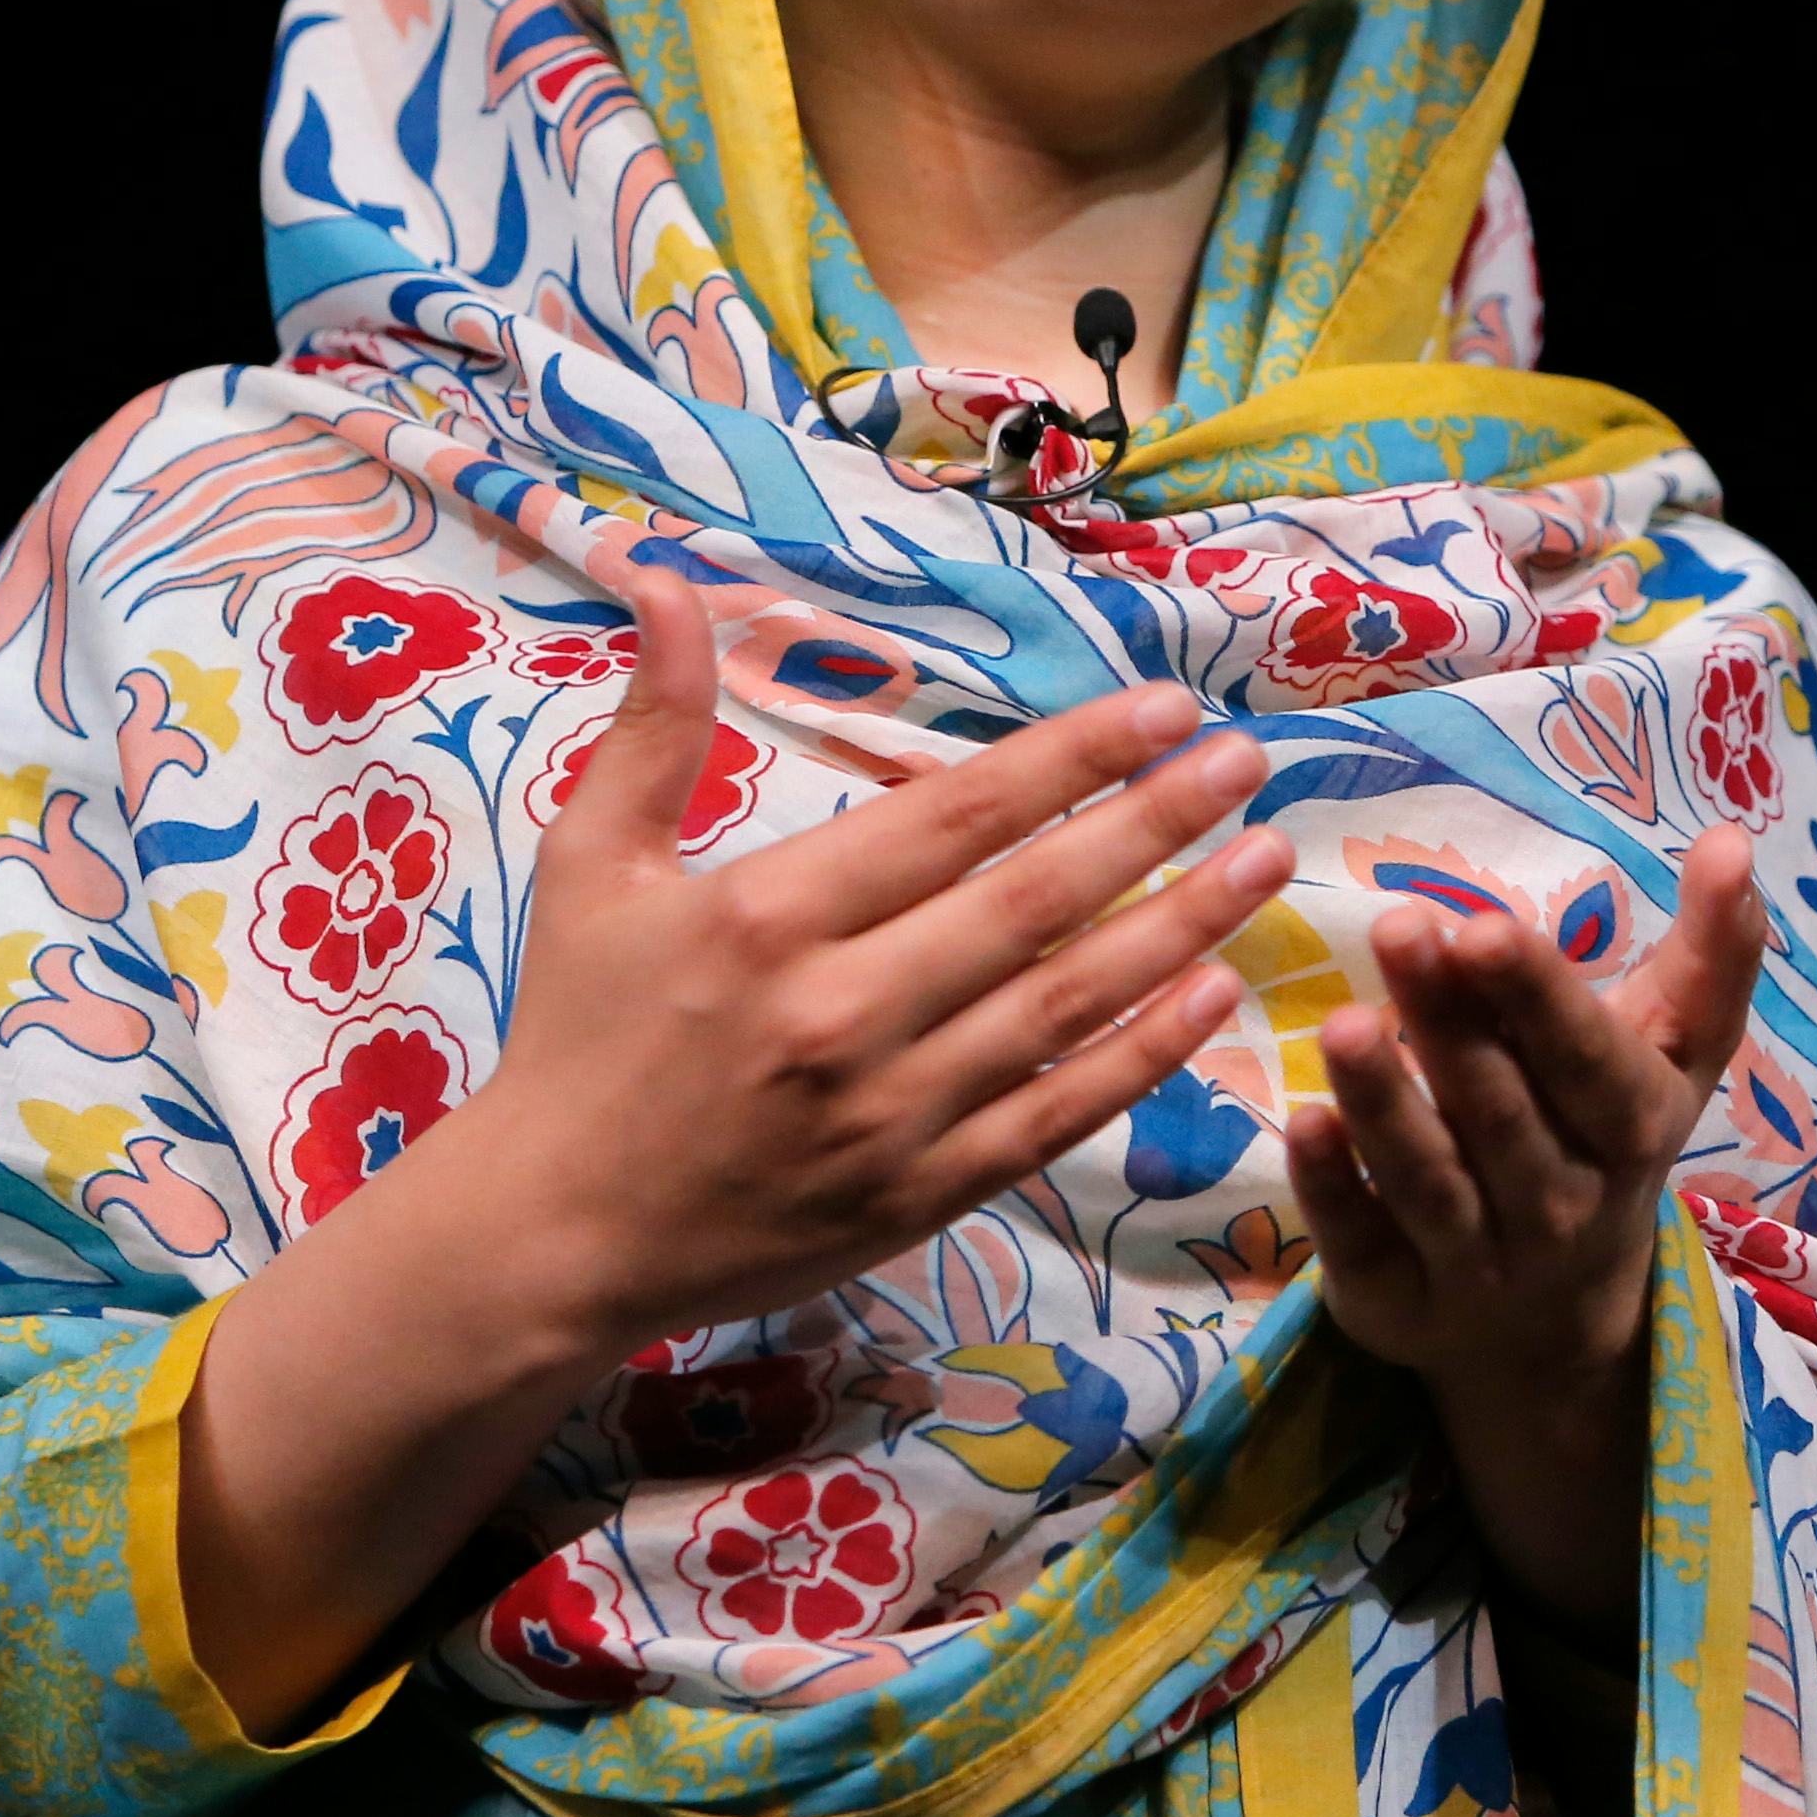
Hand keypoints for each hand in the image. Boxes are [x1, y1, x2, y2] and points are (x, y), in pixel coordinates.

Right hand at [443, 569, 1290, 1357]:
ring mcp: (891, 1117)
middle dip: (1158, 822)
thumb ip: (652, 725)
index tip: (1163, 708)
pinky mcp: (918, 1197)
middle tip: (1248, 762)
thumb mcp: (588, 864)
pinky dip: (1142, 1057)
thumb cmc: (574, 1035)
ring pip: (1069, 1008)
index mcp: (766, 918)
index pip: (953, 817)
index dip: (1070, 759)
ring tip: (1265, 861)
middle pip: (1037, 903)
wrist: (551, 1237)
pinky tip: (1211, 996)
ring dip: (1182, 928)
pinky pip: (1056, 1117)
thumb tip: (669, 580)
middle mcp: (841, 1013)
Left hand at [1280, 829, 1762, 1638]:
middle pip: (1500, 1112)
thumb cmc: (1606, 1140)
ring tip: (1343, 1024)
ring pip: (1429, 1178)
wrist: (1560, 1328)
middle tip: (1399, 928)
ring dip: (1385, 1103)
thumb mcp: (1674, 1057)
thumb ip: (1712, 953)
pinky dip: (1332, 1186)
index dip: (1539, 999)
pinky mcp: (1394, 1299)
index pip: (1587, 1062)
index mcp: (1629, 1128)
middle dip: (1451, 1023)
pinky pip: (1362, 1240)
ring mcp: (1476, 1260)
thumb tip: (1733, 838)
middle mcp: (1559, 1202)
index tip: (1485, 926)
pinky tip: (1301, 1121)